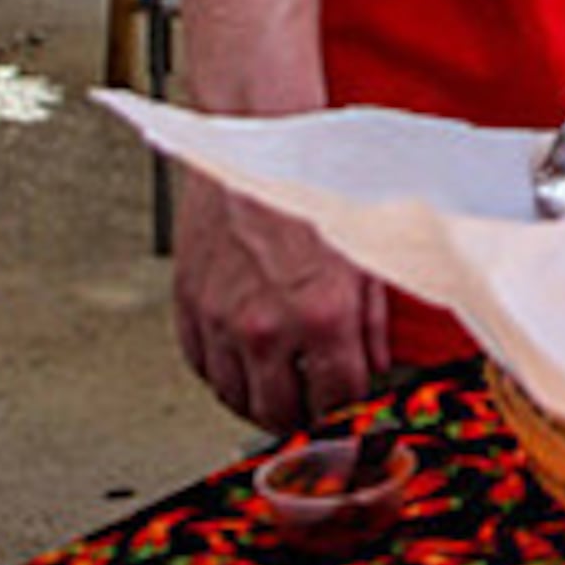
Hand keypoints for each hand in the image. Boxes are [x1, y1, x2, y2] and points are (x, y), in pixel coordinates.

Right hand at [174, 174, 388, 432]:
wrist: (255, 145)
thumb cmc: (314, 186)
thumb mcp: (368, 254)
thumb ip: (372, 321)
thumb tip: (376, 365)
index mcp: (323, 312)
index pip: (338, 399)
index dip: (351, 409)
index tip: (355, 409)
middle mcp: (267, 324)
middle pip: (281, 411)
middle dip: (305, 418)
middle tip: (317, 410)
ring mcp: (221, 319)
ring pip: (236, 397)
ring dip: (261, 402)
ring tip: (282, 393)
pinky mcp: (189, 306)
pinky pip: (201, 367)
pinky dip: (223, 375)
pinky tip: (244, 367)